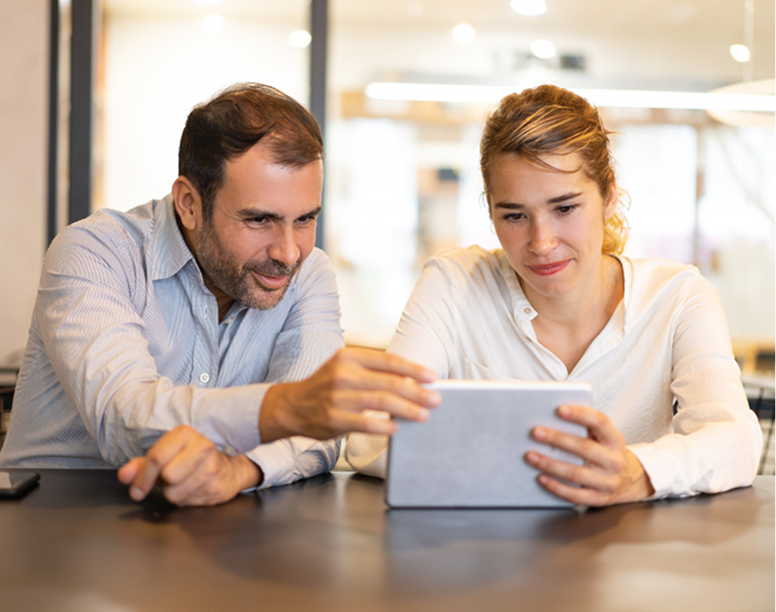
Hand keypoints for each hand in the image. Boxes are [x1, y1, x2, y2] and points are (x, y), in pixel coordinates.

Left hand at [117, 425, 261, 506]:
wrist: (230, 469)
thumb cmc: (191, 461)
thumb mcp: (165, 456)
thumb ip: (141, 465)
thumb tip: (123, 475)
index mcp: (185, 434)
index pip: (156, 458)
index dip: (143, 477)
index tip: (137, 489)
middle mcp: (202, 447)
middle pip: (167, 476)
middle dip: (165, 483)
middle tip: (172, 478)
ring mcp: (212, 467)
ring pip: (176, 492)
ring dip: (174, 493)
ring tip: (184, 483)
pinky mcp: (217, 487)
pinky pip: (188, 503)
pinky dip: (186, 500)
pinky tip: (194, 490)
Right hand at [259, 347, 439, 441]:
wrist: (292, 405)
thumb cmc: (326, 386)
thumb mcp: (346, 369)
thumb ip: (373, 372)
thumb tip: (410, 379)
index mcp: (349, 357)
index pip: (388, 361)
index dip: (413, 369)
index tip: (432, 377)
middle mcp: (343, 374)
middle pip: (388, 382)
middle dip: (416, 392)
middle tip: (435, 399)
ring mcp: (336, 397)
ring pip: (379, 401)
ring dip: (406, 408)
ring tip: (423, 414)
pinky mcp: (333, 418)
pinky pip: (364, 422)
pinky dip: (383, 426)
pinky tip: (397, 428)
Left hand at [525, 405, 654, 506]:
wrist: (629, 481)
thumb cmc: (606, 452)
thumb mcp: (604, 437)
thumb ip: (584, 426)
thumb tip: (551, 416)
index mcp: (615, 439)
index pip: (599, 422)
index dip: (580, 414)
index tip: (559, 409)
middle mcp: (614, 461)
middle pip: (584, 447)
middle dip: (557, 439)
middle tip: (536, 432)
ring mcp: (608, 482)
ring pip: (576, 473)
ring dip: (550, 464)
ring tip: (531, 455)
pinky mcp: (599, 499)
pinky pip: (574, 494)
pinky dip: (555, 486)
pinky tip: (541, 477)